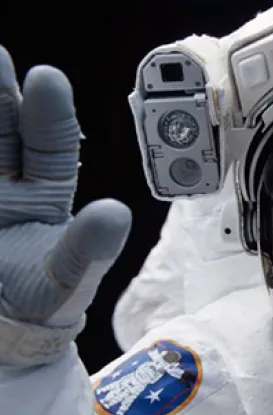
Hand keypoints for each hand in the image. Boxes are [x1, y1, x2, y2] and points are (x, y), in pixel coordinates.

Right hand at [0, 46, 130, 335]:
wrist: (2, 332)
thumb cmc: (43, 303)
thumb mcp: (67, 277)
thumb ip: (89, 248)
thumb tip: (116, 214)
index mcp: (47, 193)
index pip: (51, 144)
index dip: (49, 112)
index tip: (47, 79)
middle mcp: (10, 183)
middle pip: (4, 130)